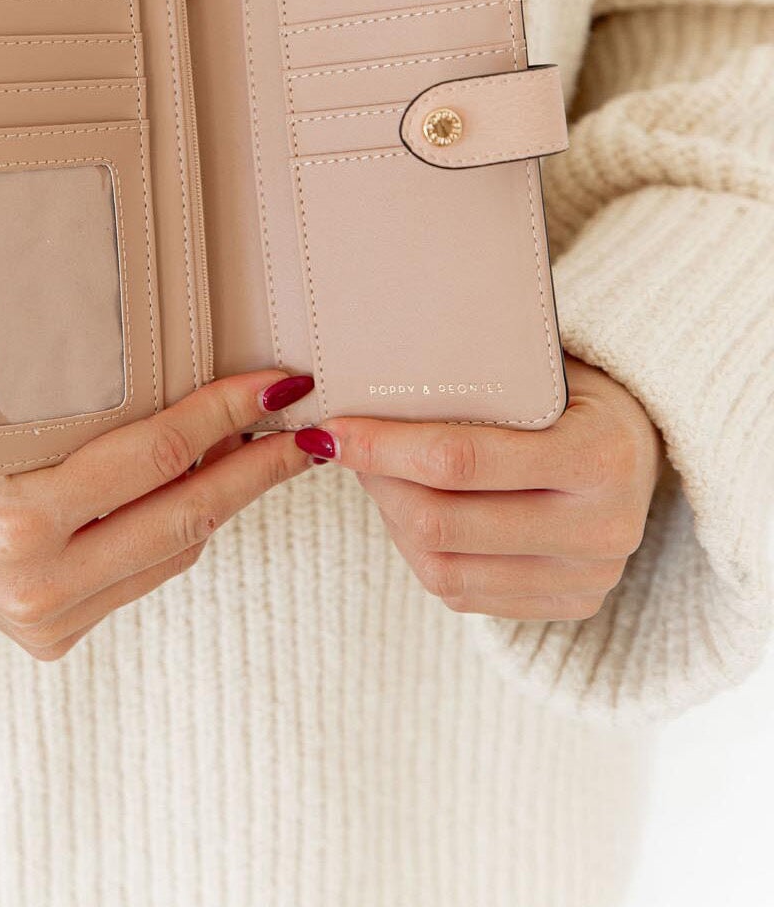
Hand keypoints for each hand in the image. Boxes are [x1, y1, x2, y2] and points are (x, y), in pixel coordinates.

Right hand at [0, 369, 314, 658]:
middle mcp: (36, 584)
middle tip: (309, 429)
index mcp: (18, 519)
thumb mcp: (5, 401)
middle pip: (184, 518)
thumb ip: (95, 401)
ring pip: (174, 551)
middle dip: (257, 469)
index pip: (156, 457)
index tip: (280, 384)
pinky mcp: (51, 638)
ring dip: (222, 499)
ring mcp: (46, 621)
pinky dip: (174, 528)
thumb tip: (199, 383)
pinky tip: (197, 488)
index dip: (226, 415)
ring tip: (259, 447)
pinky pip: (143, 573)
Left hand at [295, 358, 661, 619]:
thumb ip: (474, 383)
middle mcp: (602, 528)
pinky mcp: (570, 605)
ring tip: (377, 477)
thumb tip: (360, 385)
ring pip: (442, 569)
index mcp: (599, 455)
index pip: (460, 459)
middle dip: (377, 482)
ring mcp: (589, 577)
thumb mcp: (543, 372)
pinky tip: (411, 511)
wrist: (644, 447)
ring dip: (391, 520)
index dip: (383, 446)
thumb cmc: (575, 394)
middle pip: (442, 523)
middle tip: (346, 445)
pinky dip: (421, 552)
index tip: (332, 427)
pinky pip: (463, 593)